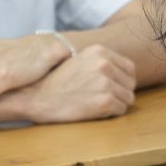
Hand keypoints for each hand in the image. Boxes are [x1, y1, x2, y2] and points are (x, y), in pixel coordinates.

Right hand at [22, 45, 136, 122]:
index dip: (123, 80)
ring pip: (128, 98)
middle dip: (120, 92)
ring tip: (97, 104)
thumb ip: (101, 62)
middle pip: (130, 84)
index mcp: (100, 51)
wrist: (35, 97)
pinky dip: (111, 114)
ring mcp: (106, 83)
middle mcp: (105, 64)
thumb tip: (126, 72)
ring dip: (116, 104)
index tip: (113, 87)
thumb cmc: (55, 81)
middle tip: (103, 98)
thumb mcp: (78, 60)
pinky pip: (121, 110)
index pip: (130, 68)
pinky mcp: (105, 101)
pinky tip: (94, 111)